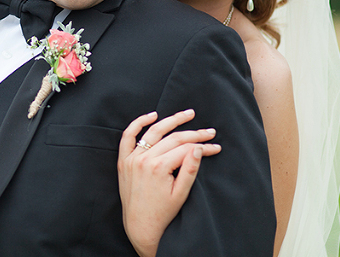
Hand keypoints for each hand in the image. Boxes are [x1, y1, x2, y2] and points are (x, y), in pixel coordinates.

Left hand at [118, 109, 220, 256]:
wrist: (140, 225)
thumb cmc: (163, 212)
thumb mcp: (181, 193)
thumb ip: (190, 169)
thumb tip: (199, 148)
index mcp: (159, 168)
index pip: (186, 149)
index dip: (203, 146)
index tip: (215, 146)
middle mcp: (144, 159)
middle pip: (173, 138)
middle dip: (194, 134)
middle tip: (209, 131)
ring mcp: (132, 159)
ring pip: (153, 132)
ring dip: (171, 120)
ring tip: (188, 114)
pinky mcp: (124, 161)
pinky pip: (128, 136)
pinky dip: (138, 123)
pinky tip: (153, 115)